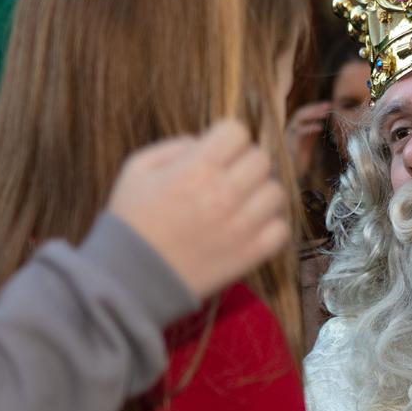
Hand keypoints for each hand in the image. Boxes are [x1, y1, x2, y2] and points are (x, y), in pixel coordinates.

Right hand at [108, 120, 289, 301]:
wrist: (131, 279)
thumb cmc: (131, 220)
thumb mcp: (137, 169)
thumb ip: (174, 146)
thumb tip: (205, 142)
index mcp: (197, 168)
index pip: (237, 132)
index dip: (227, 138)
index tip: (217, 151)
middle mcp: (225, 194)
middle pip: (261, 159)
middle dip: (243, 162)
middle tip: (227, 178)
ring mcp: (242, 226)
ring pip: (275, 192)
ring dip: (259, 193)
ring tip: (239, 203)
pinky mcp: (250, 254)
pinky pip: (281, 229)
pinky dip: (269, 225)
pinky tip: (249, 226)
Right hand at [285, 100, 330, 168]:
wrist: (292, 173)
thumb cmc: (299, 160)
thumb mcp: (308, 142)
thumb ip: (312, 132)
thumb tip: (321, 122)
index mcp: (294, 128)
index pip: (303, 113)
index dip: (314, 108)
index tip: (327, 105)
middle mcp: (289, 128)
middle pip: (300, 112)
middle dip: (314, 107)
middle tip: (328, 104)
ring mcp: (288, 134)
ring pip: (298, 118)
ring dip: (312, 114)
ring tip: (325, 113)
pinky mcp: (290, 142)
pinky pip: (299, 130)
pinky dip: (310, 127)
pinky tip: (321, 127)